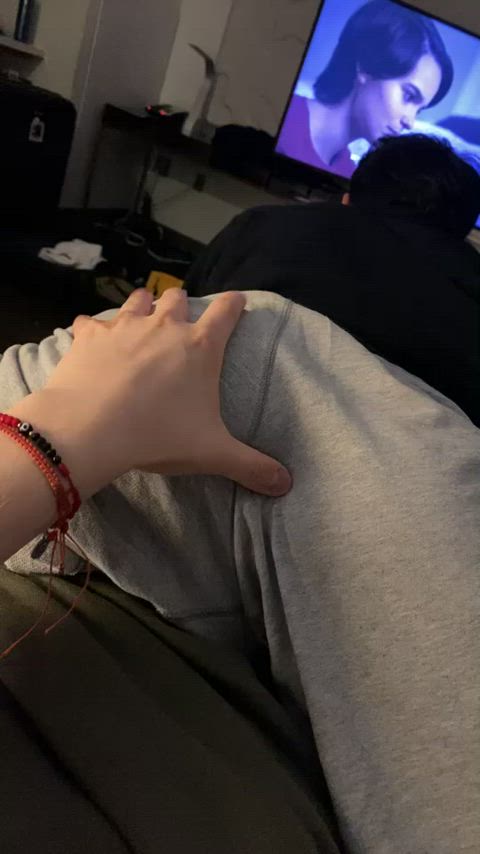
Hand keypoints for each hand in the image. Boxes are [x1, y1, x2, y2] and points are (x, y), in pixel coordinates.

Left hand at [17, 289, 290, 498]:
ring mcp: (124, 327)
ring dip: (142, 306)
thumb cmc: (158, 436)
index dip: (235, 303)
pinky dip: (92, 328)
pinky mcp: (89, 336)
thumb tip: (285, 484)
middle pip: (177, 299)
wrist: (91, 428)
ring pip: (138, 300)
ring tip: (141, 318)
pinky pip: (90, 321)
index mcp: (200, 347)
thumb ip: (251, 466)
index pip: (226, 311)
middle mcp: (164, 327)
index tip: (237, 301)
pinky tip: (90, 338)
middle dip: (181, 306)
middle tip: (180, 320)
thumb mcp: (212, 453)